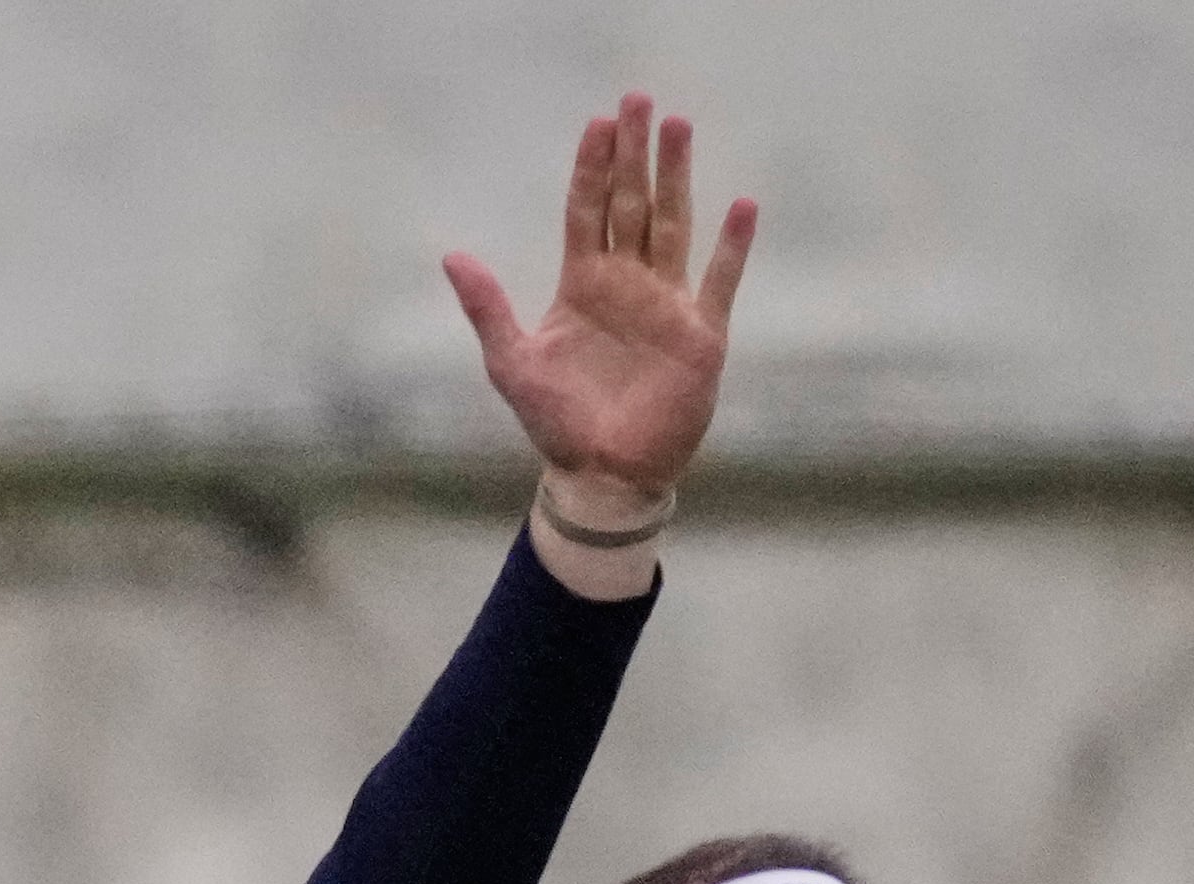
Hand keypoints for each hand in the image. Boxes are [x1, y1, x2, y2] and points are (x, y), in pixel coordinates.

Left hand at [445, 93, 753, 506]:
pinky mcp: (700, 335)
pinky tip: (741, 205)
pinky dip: (731, 246)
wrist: (601, 474)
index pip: (587, 211)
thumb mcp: (511, 361)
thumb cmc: (555, 423)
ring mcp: (666, 305)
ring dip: (678, 177)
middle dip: (635, 153)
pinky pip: (719, 281)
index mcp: (582, 285)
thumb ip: (487, 307)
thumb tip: (452, 255)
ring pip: (674, 225)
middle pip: (632, 204)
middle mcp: (626, 285)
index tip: (598, 122)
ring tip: (680, 126)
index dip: (591, 168)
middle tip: (639, 99)